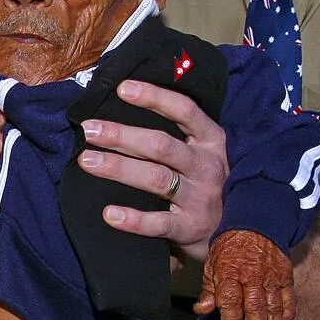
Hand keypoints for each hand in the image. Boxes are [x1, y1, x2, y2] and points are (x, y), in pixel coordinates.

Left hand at [77, 80, 227, 256]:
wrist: (232, 230)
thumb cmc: (202, 182)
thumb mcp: (200, 152)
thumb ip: (175, 134)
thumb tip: (124, 107)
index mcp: (210, 141)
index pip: (184, 111)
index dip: (154, 98)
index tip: (122, 88)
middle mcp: (207, 166)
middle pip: (162, 145)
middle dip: (122, 135)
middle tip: (89, 129)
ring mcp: (200, 198)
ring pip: (156, 179)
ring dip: (119, 168)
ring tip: (87, 161)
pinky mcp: (190, 228)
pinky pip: (158, 223)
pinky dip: (133, 219)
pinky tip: (109, 213)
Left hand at [197, 230, 294, 319]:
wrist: (256, 225)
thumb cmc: (231, 247)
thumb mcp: (212, 264)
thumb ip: (209, 289)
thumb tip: (202, 309)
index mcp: (230, 272)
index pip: (230, 299)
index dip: (231, 317)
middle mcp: (252, 275)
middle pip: (255, 305)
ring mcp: (271, 276)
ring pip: (274, 305)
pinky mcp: (285, 276)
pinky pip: (289, 298)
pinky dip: (287, 314)